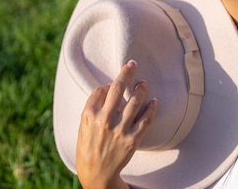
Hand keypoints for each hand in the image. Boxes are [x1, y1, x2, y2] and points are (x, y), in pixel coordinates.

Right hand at [76, 60, 157, 188]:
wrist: (96, 173)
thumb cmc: (88, 147)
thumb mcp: (83, 126)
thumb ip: (93, 107)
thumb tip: (108, 88)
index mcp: (89, 115)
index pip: (101, 90)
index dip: (109, 84)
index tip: (114, 83)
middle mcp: (104, 120)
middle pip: (118, 89)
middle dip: (126, 73)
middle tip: (132, 64)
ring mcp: (120, 130)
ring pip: (134, 101)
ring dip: (141, 89)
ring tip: (143, 83)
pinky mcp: (132, 139)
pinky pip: (145, 119)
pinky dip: (151, 108)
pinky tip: (154, 101)